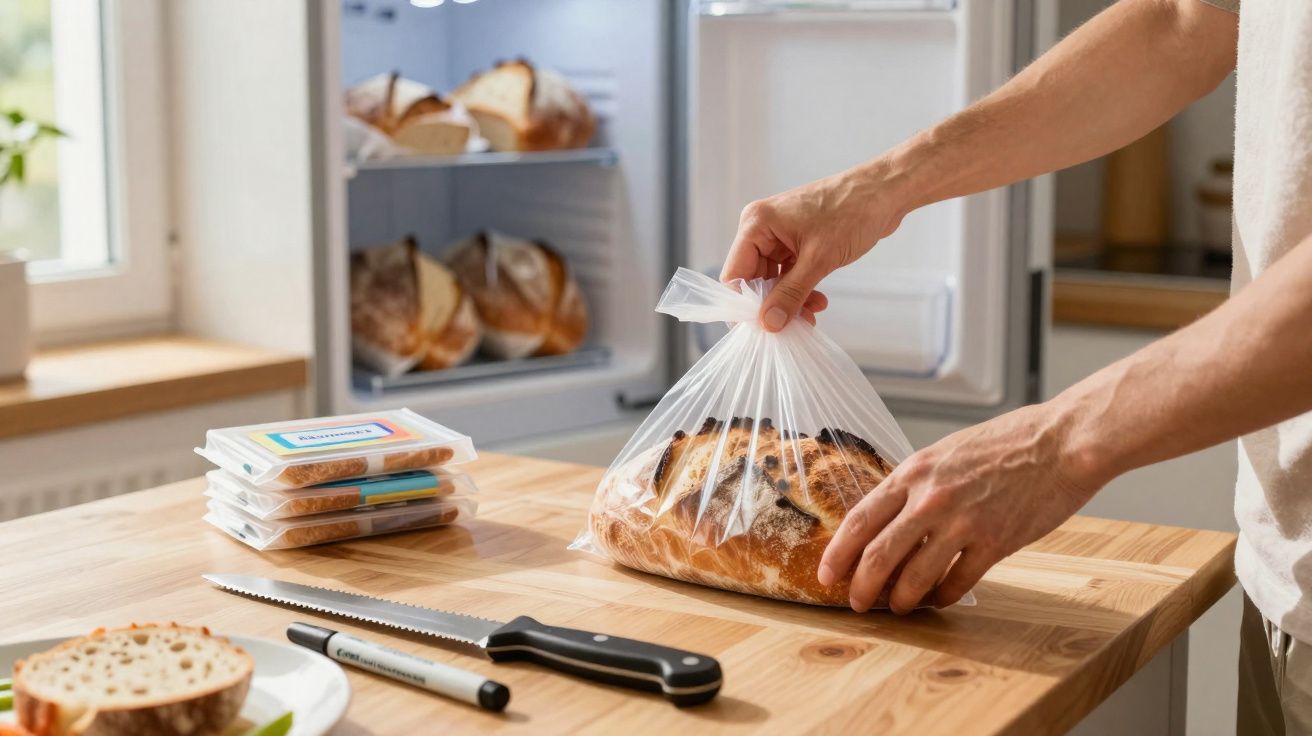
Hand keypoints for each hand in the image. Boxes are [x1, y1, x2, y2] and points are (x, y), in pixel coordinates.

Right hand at [720, 161, 909, 330]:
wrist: (886, 192)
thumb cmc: (852, 212)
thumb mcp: (818, 260)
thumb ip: (790, 294)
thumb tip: (768, 324)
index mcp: (757, 224)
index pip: (734, 273)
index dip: (744, 305)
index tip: (763, 329)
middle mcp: (763, 228)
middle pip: (753, 279)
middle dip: (772, 305)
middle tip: (792, 327)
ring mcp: (781, 235)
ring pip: (773, 280)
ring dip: (789, 300)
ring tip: (810, 317)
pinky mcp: (798, 241)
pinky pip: (789, 274)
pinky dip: (800, 290)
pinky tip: (817, 302)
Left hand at [817, 403, 1101, 613]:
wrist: (1060, 442)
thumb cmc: (1006, 443)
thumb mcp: (945, 453)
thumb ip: (916, 483)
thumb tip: (890, 516)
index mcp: (913, 472)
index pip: (859, 519)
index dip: (837, 552)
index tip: (826, 573)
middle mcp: (930, 498)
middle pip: (878, 554)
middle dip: (861, 586)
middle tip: (855, 602)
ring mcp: (962, 523)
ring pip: (914, 576)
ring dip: (901, 599)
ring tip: (898, 607)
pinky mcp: (994, 544)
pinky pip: (957, 583)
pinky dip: (944, 596)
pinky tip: (940, 599)